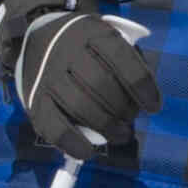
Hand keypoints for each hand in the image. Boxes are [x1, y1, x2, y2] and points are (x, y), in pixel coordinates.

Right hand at [0, 0, 161, 163]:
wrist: (41, 35)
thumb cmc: (87, 44)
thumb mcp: (109, 38)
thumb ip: (128, 62)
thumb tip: (143, 99)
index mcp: (95, 35)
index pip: (124, 61)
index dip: (143, 88)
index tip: (154, 107)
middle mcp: (69, 53)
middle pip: (102, 85)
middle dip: (124, 110)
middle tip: (130, 121)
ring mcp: (48, 76)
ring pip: (80, 106)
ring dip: (106, 127)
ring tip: (120, 134)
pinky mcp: (33, 99)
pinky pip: (53, 126)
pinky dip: (73, 143)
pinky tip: (89, 151)